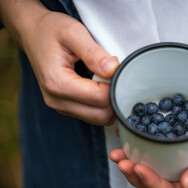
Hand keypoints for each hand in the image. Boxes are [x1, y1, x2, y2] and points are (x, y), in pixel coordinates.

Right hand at [21, 8, 118, 124]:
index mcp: (57, 83)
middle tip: (115, 76)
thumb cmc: (51, 31)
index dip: (115, 85)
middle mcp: (56, 100)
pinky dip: (102, 105)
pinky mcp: (66, 107)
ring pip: (99, 119)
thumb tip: (113, 70)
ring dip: (109, 103)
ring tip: (106, 79)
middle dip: (115, 97)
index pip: (100, 98)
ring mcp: (60, 106)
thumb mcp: (73, 33)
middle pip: (101, 115)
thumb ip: (94, 53)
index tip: (116, 68)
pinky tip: (101, 86)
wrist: (33, 33)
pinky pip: (93, 115)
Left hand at [110, 85, 187, 187]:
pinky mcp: (182, 138)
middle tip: (120, 160)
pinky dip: (143, 143)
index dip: (152, 184)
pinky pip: (160, 145)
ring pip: (156, 164)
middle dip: (137, 174)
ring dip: (135, 161)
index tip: (137, 167)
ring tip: (118, 151)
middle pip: (159, 180)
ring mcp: (186, 153)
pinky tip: (130, 135)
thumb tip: (185, 185)